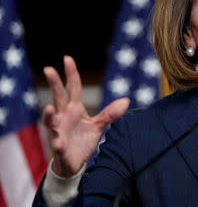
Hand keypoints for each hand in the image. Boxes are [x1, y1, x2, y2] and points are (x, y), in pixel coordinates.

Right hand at [42, 55, 128, 176]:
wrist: (74, 162)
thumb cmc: (82, 140)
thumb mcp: (98, 125)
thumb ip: (110, 113)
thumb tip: (126, 101)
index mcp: (73, 108)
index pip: (72, 88)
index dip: (71, 73)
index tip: (67, 58)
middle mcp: (63, 117)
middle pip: (58, 97)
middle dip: (54, 84)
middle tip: (48, 69)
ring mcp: (59, 131)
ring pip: (51, 121)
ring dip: (49, 115)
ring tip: (50, 108)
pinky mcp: (59, 147)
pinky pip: (57, 144)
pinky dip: (57, 143)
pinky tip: (58, 142)